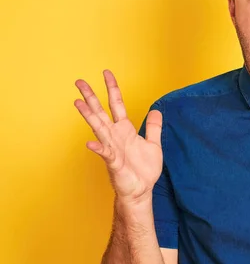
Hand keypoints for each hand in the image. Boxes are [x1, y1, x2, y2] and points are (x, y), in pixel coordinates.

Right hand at [74, 70, 162, 203]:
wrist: (141, 190)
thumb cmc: (144, 169)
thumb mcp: (154, 144)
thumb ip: (154, 127)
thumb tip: (156, 110)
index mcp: (125, 129)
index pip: (117, 104)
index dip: (112, 88)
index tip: (106, 73)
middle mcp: (115, 136)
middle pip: (101, 112)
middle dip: (91, 97)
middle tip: (79, 82)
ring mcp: (112, 148)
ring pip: (98, 128)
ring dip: (88, 116)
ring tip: (77, 102)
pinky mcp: (114, 162)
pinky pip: (105, 153)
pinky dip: (98, 148)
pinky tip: (90, 142)